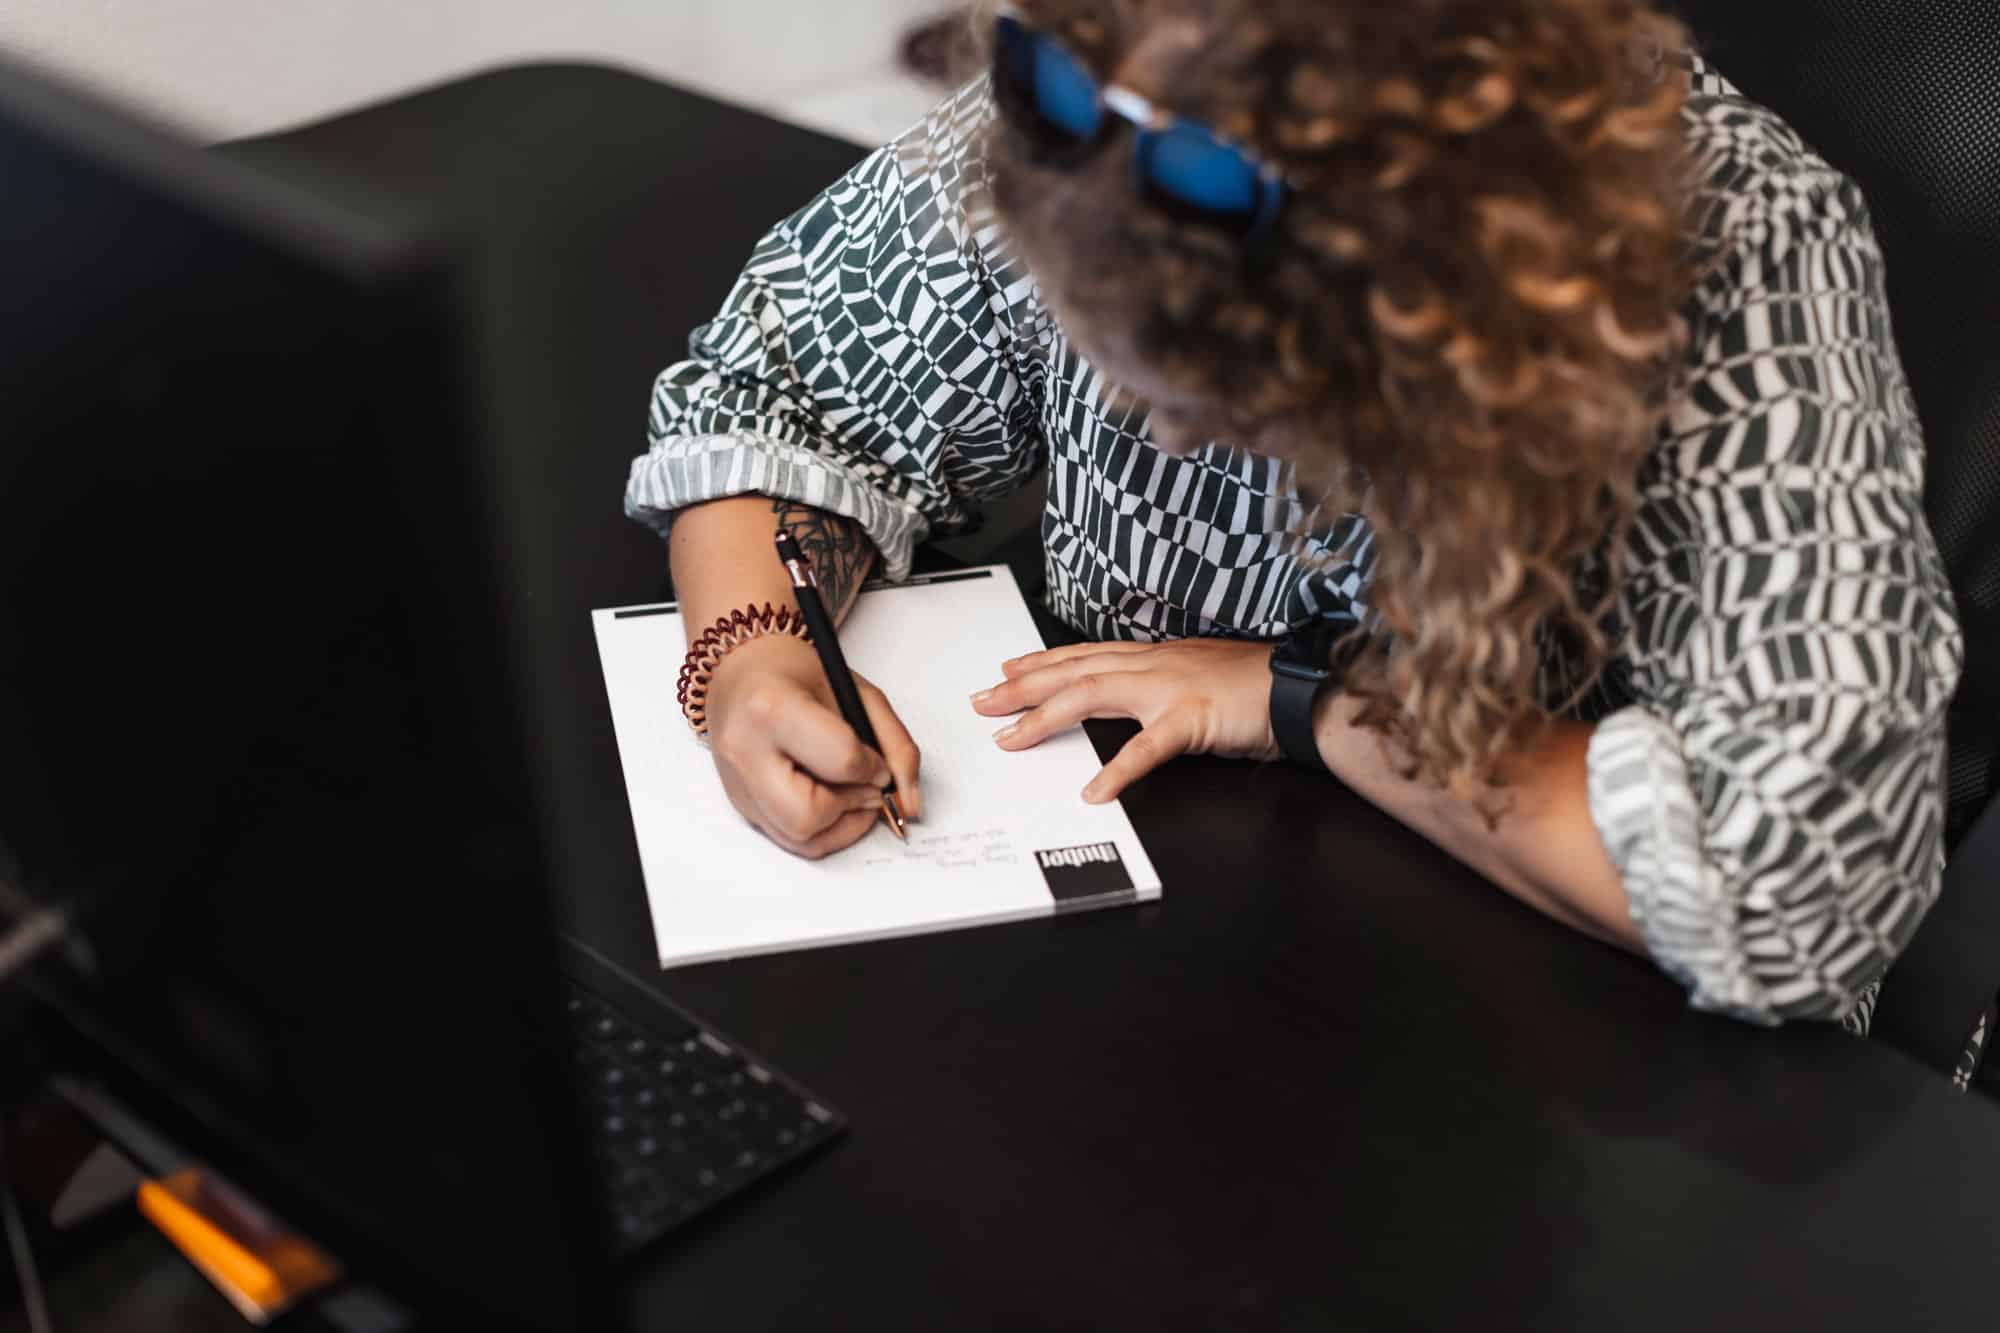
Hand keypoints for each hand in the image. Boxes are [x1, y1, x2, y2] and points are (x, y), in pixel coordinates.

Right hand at [704, 634, 922, 858]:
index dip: (873, 768)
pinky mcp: (739, 803)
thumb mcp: (858, 693)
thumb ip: (896, 746)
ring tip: (851, 795)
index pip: (840, 760)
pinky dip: (821, 830)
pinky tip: (830, 801)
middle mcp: (745, 751)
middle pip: (807, 815)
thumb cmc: (797, 675)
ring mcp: (737, 783)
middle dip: (852, 807)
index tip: (878, 763)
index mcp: (773, 708)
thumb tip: (909, 804)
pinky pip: (788, 839)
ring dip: (841, 825)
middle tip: (867, 788)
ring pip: (799, 838)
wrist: (743, 671)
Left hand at [970, 638, 1280, 802]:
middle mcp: (1155, 665)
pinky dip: (1118, 770)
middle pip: (1074, 670)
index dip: (1041, 663)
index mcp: (1156, 657)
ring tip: (1012, 737)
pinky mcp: (1194, 718)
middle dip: (1023, 686)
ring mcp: (1172, 688)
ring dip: (1046, 715)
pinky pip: (1148, 747)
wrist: (1303, 689)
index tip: (1006, 671)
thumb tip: (1132, 708)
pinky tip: (1094, 791)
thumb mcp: (1197, 681)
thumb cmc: (1257, 688)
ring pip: (1093, 693)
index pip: (1085, 655)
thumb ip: (1161, 692)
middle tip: (983, 702)